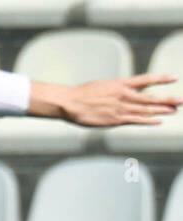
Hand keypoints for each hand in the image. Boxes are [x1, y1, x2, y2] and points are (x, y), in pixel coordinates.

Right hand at [31, 74, 182, 127]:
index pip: (146, 79)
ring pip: (146, 109)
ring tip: (176, 109)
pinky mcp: (115, 120)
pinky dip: (148, 120)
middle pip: (151, 97)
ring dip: (162, 110)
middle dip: (168, 99)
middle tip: (182, 100)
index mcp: (121, 84)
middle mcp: (124, 95)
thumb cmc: (81, 95)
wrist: (69, 102)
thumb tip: (121, 91)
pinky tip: (159, 121)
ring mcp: (120, 108)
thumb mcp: (102, 86)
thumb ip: (114, 90)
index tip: (174, 78)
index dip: (161, 78)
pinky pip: (135, 120)